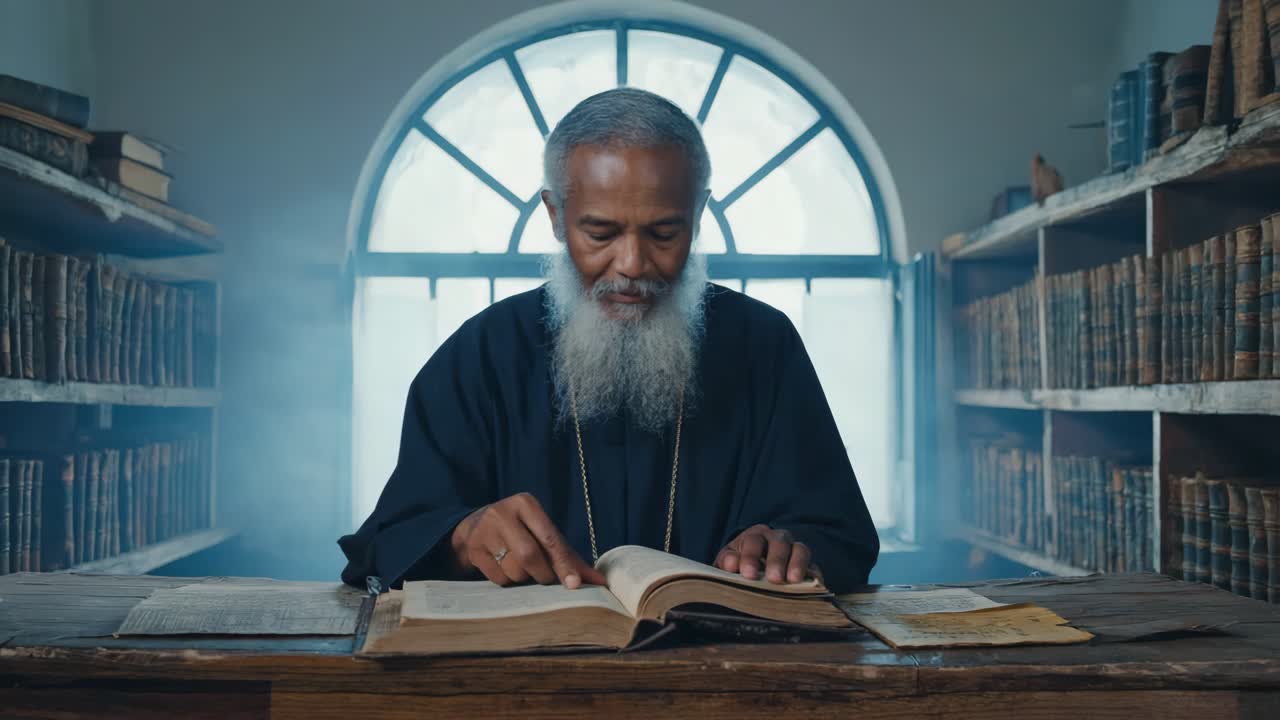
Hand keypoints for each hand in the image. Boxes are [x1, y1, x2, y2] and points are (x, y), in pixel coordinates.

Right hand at [449, 492, 605, 588]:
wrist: (473, 528)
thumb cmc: (519, 532)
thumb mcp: (541, 534)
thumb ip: (568, 556)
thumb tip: (599, 581)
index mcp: (526, 504)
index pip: (550, 538)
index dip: (563, 563)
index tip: (574, 584)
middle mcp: (503, 513)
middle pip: (529, 556)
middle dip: (542, 574)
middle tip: (545, 578)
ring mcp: (485, 531)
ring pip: (514, 570)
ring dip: (523, 578)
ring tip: (519, 567)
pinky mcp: (473, 549)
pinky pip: (498, 578)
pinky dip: (507, 581)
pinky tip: (503, 568)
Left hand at [715, 524, 820, 584]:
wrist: (754, 574)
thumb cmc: (739, 567)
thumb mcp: (728, 563)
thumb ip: (727, 562)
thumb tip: (732, 564)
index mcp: (755, 537)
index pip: (754, 541)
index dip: (750, 557)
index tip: (748, 574)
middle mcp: (777, 539)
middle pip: (780, 542)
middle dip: (777, 560)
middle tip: (774, 578)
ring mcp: (795, 551)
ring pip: (800, 550)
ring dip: (798, 564)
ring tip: (794, 580)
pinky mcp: (809, 567)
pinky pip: (814, 567)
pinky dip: (815, 575)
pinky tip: (814, 584)